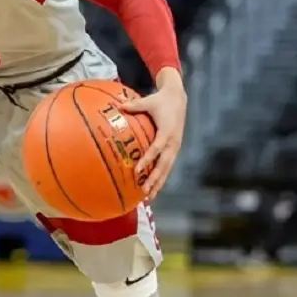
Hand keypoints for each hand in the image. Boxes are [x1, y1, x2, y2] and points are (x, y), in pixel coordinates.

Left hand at [121, 68, 186, 199]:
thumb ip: (134, 105)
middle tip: (144, 191)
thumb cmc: (160, 100)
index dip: (147, 160)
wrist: (178, 99)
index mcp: (167, 131)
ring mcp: (175, 147)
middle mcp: (173, 142)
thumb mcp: (148, 101)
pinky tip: (154, 188)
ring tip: (150, 197)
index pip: (157, 148)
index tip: (137, 170)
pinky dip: (162, 177)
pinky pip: (168, 165)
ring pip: (167, 168)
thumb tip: (118, 105)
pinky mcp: (174, 149)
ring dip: (159, 183)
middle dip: (155, 178)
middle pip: (164, 164)